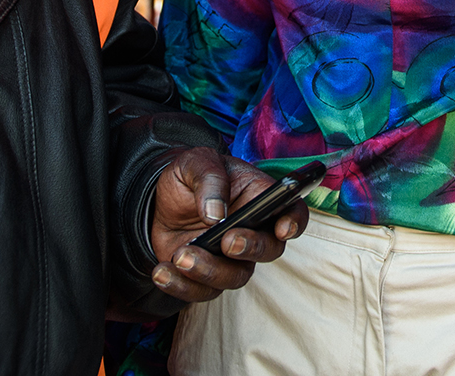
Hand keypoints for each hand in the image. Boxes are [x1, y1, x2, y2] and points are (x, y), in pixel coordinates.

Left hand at [145, 147, 307, 304]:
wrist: (160, 200)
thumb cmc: (190, 177)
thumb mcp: (196, 163)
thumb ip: (209, 179)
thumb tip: (216, 214)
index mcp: (260, 199)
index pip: (291, 212)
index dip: (293, 222)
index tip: (282, 229)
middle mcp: (253, 233)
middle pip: (269, 251)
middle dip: (251, 249)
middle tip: (227, 241)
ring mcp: (231, 259)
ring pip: (235, 277)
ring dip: (209, 271)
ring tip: (181, 255)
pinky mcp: (206, 277)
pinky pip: (201, 292)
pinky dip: (181, 286)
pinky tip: (161, 272)